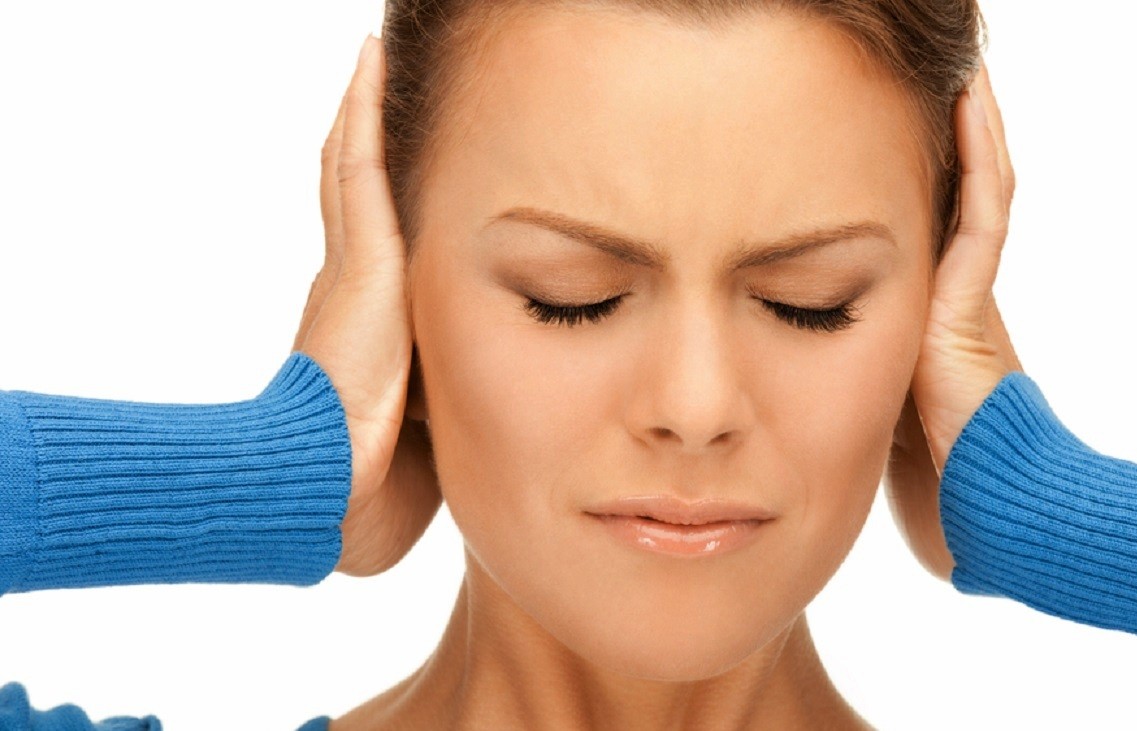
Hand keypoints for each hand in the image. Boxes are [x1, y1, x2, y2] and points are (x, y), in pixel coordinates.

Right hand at [292, 35, 441, 576]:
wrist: (329, 493)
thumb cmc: (374, 485)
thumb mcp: (428, 434)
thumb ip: (449, 410)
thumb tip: (501, 415)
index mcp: (369, 328)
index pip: (379, 249)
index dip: (387, 206)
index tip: (413, 174)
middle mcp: (352, 288)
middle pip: (360, 194)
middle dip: (369, 142)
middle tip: (381, 85)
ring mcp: (351, 271)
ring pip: (357, 169)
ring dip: (364, 114)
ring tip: (375, 58)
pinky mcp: (360, 264)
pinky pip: (359, 167)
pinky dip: (363, 114)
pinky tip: (369, 62)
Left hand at [883, 58, 1023, 580]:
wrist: (981, 513)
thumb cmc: (925, 476)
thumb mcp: (862, 402)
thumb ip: (835, 368)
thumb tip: (773, 354)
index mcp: (920, 310)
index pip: (907, 220)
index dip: (889, 170)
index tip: (856, 124)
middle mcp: (946, 289)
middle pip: (939, 189)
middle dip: (927, 132)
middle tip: (902, 73)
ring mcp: (966, 290)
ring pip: (973, 183)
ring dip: (967, 123)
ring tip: (958, 64)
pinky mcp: (974, 299)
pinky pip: (985, 208)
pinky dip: (981, 154)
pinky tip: (970, 100)